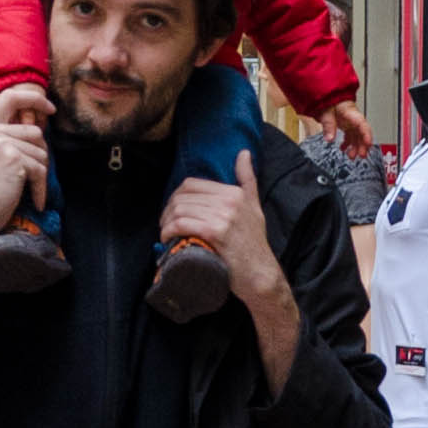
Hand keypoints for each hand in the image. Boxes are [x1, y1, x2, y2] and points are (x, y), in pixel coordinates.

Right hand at [0, 86, 55, 272]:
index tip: (49, 107)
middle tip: (32, 173)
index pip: (10, 97)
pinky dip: (41, 188)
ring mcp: (0, 143)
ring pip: (40, 151)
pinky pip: (40, 169)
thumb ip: (4, 137)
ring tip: (26, 188)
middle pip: (34, 130)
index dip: (33, 98)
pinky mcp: (13, 158)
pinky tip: (35, 201)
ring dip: (39, 173)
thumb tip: (37, 129)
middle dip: (39, 153)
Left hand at [165, 168, 300, 390]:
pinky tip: (168, 239)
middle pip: (183, 196)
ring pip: (180, 209)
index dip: (175, 197)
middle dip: (168, 210)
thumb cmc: (254, 244)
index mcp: (235, 192)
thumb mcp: (254, 207)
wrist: (261, 275)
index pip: (192, 184)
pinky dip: (169, 231)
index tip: (172, 212)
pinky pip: (182, 224)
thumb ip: (247, 180)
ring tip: (166, 233)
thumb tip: (244, 153)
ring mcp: (223, 216)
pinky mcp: (215, 233)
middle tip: (165, 225)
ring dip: (166, 222)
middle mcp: (230, 200)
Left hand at [309, 98, 372, 152]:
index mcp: (351, 113)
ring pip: (356, 136)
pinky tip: (343, 149)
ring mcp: (350, 121)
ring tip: (351, 156)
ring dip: (355, 146)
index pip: (362, 124)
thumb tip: (329, 138)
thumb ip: (328, 125)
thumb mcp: (326, 112)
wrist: (325, 94)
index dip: (367, 134)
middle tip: (361, 155)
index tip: (368, 143)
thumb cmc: (328, 99)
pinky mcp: (346, 124)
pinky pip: (350, 135)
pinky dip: (347, 143)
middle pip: (361, 132)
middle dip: (363, 145)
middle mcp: (353, 118)